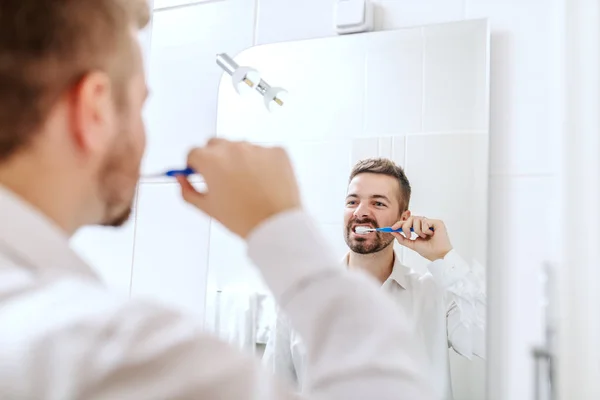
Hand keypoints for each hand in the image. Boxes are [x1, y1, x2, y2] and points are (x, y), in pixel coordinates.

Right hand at [176, 138, 300, 237]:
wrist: (276, 225)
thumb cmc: (242, 219)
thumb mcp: (208, 208)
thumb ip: (188, 191)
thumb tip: (181, 178)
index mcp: (211, 160)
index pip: (193, 153)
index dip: (195, 165)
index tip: (199, 173)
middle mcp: (233, 148)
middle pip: (216, 145)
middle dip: (215, 158)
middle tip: (223, 179)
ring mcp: (256, 147)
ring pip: (241, 148)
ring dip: (239, 159)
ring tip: (248, 185)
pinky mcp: (277, 151)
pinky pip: (264, 152)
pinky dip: (262, 163)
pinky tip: (265, 182)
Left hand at [391, 216, 452, 261]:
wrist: (438, 255)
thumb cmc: (428, 251)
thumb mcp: (412, 244)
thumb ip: (402, 239)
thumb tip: (393, 232)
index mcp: (419, 229)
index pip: (407, 223)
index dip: (399, 223)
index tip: (391, 228)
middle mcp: (424, 224)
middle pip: (410, 218)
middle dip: (406, 227)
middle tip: (409, 235)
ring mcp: (430, 223)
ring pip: (417, 219)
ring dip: (418, 230)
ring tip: (424, 237)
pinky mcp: (437, 222)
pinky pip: (425, 221)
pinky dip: (425, 230)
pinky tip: (431, 235)